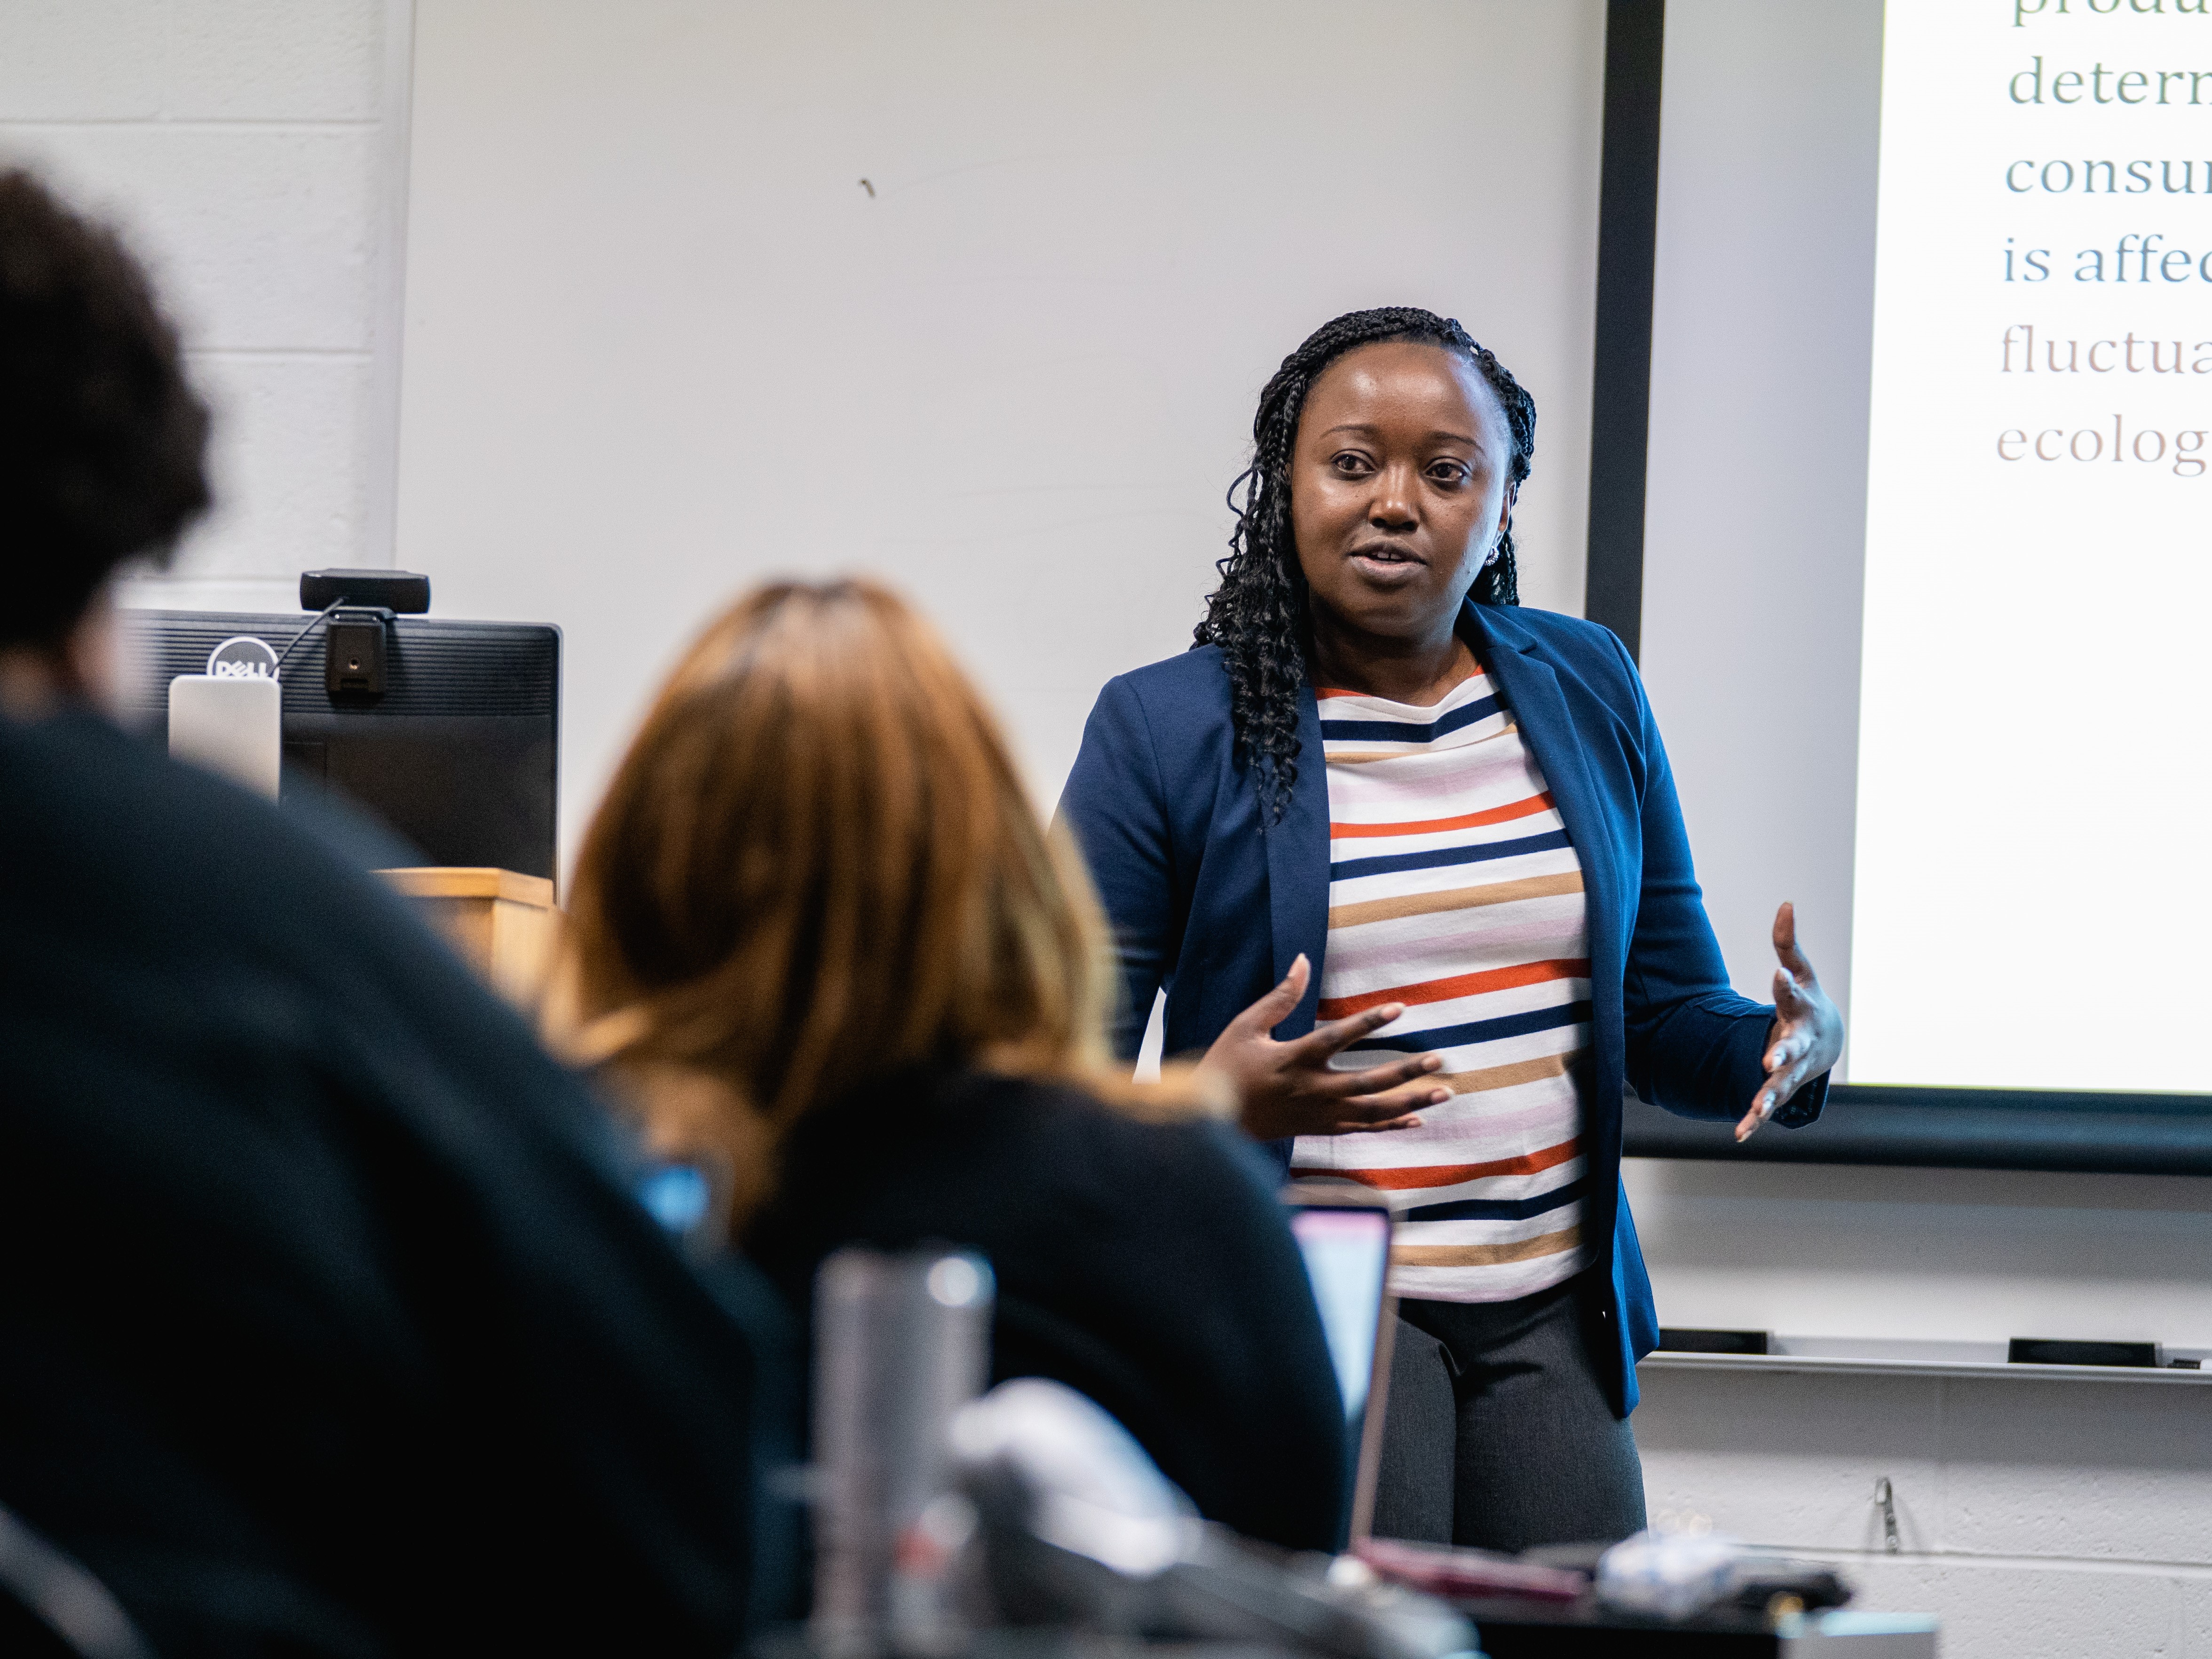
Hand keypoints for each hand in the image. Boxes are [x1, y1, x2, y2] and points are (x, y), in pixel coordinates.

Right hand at [1200, 954, 1451, 1140]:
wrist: (1212, 1120)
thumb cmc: (1226, 1066)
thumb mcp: (1246, 1026)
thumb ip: (1280, 997)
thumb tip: (1303, 960)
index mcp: (1293, 1059)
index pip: (1338, 1038)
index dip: (1369, 1022)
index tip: (1399, 1008)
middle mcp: (1311, 1090)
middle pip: (1367, 1083)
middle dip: (1405, 1072)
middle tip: (1437, 1058)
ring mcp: (1317, 1114)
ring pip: (1372, 1112)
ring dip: (1410, 1102)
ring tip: (1444, 1093)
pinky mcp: (1318, 1129)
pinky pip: (1361, 1130)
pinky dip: (1391, 1125)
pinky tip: (1416, 1118)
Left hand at [1736, 901, 1843, 1141]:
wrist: (1828, 1042)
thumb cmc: (1808, 1002)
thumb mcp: (1801, 971)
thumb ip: (1787, 942)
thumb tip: (1785, 903)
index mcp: (1801, 1010)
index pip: (1792, 994)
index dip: (1784, 983)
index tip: (1777, 972)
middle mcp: (1799, 1043)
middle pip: (1792, 1048)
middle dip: (1783, 1053)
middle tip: (1772, 1059)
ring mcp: (1792, 1070)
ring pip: (1780, 1085)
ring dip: (1767, 1096)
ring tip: (1756, 1108)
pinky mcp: (1780, 1090)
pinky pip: (1766, 1107)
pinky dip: (1754, 1121)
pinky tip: (1739, 1135)